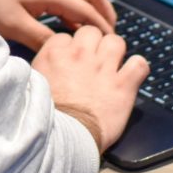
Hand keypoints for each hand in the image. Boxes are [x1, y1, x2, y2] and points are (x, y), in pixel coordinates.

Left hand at [0, 0, 116, 49]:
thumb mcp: (14, 25)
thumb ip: (41, 39)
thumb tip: (64, 51)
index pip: (86, 9)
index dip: (101, 26)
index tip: (110, 43)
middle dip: (105, 10)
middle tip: (111, 31)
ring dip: (91, 6)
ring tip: (94, 29)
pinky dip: (76, 4)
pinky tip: (70, 21)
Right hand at [33, 26, 148, 151]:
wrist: (61, 141)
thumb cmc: (44, 118)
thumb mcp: (32, 85)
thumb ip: (41, 68)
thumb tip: (46, 64)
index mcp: (55, 54)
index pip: (66, 36)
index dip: (69, 49)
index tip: (70, 61)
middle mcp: (80, 55)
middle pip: (91, 32)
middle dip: (93, 43)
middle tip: (92, 60)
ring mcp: (103, 68)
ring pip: (116, 41)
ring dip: (115, 52)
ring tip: (112, 65)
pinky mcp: (123, 85)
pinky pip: (139, 64)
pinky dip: (137, 68)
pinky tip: (131, 75)